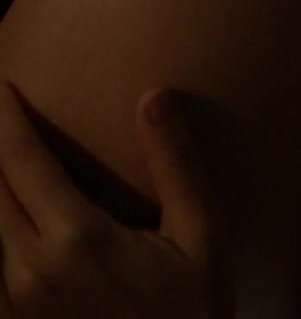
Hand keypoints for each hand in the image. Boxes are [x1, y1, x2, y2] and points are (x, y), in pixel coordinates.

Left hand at [0, 84, 230, 318]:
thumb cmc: (194, 311)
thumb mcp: (202, 237)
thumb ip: (176, 165)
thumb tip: (155, 97)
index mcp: (76, 238)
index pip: (20, 159)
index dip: (5, 115)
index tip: (3, 83)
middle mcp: (27, 267)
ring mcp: (11, 300)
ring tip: (2, 163)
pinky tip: (9, 215)